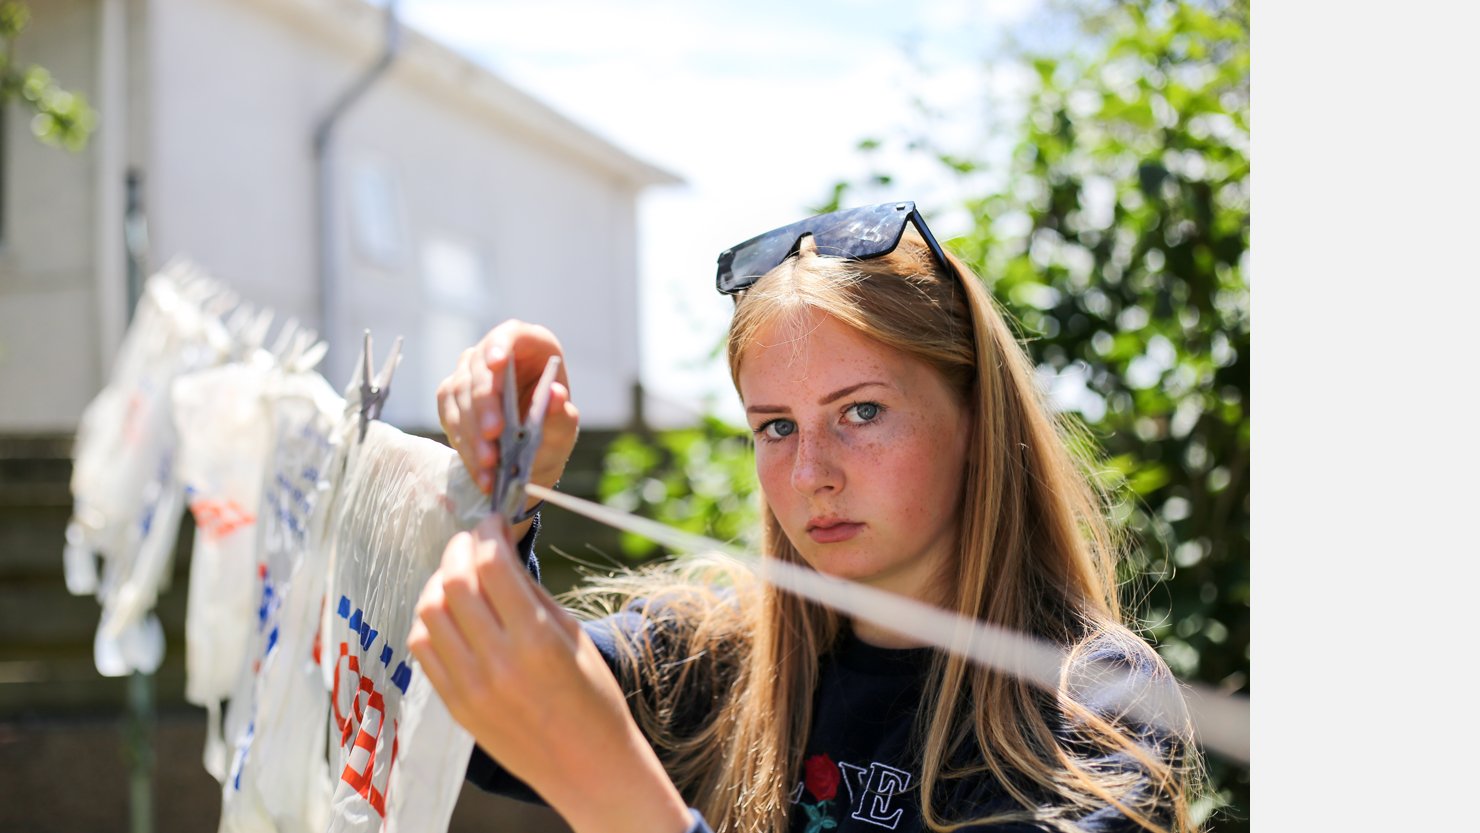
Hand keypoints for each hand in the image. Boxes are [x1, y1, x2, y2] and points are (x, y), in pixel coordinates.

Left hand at [408, 517, 690, 832]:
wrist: (587, 767)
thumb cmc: (593, 698)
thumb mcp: (572, 636)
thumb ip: (531, 593)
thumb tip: (501, 550)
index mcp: (537, 640)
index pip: (492, 565)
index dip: (488, 532)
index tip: (493, 522)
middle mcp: (498, 662)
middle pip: (453, 582)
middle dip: (459, 549)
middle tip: (472, 542)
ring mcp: (470, 686)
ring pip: (429, 612)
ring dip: (440, 582)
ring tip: (459, 577)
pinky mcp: (455, 705)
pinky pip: (422, 648)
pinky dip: (430, 621)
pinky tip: (451, 616)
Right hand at [436, 320, 579, 523]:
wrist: (529, 455)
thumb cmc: (551, 430)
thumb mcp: (563, 427)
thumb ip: (561, 414)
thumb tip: (555, 395)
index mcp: (529, 346)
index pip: (508, 335)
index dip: (499, 346)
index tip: (496, 364)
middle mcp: (494, 353)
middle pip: (479, 370)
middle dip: (484, 405)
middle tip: (494, 434)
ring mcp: (468, 374)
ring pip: (459, 395)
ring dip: (472, 433)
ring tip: (489, 465)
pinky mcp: (451, 397)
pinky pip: (450, 418)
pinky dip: (466, 447)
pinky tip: (481, 471)